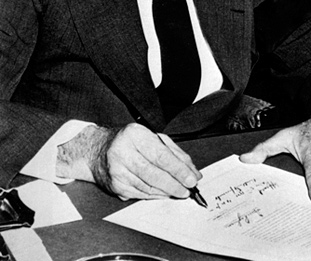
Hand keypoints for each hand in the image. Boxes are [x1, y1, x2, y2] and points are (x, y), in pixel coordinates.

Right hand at [57, 123, 201, 200]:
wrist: (97, 151)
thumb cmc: (128, 142)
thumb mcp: (151, 136)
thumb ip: (173, 151)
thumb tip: (191, 169)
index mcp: (134, 135)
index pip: (160, 155)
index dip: (178, 169)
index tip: (192, 178)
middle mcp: (123, 152)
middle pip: (154, 174)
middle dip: (175, 184)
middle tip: (188, 189)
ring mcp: (117, 171)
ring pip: (148, 187)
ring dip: (167, 192)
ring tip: (180, 192)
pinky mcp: (116, 186)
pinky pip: (141, 194)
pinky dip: (156, 196)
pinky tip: (165, 194)